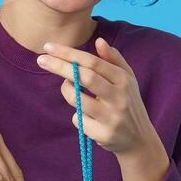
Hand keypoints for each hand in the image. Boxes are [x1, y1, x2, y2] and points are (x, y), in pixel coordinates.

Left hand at [35, 37, 161, 157]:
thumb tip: (98, 41)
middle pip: (84, 78)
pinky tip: (90, 118)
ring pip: (77, 100)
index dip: (69, 53)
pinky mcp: (103, 135)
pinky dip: (78, 116)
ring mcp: (111, 117)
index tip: (49, 47)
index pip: (93, 62)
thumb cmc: (128, 103)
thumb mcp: (127, 79)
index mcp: (123, 80)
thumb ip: (113, 59)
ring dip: (67, 91)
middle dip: (60, 67)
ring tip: (72, 90)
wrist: (139, 139)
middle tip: (41, 59)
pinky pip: (79, 120)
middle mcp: (119, 98)